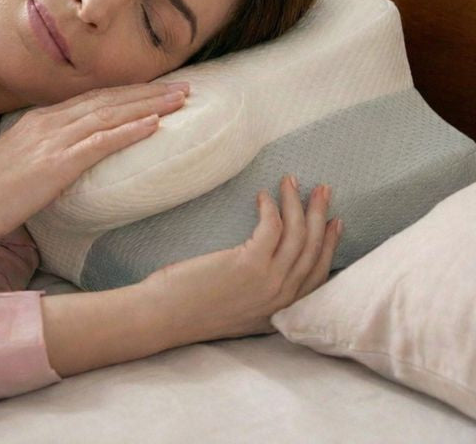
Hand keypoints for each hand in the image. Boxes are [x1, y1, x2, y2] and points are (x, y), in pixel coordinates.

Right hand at [0, 80, 191, 241]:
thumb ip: (49, 150)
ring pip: (108, 115)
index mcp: (43, 120)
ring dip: (147, 106)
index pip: (95, 99)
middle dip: (148, 93)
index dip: (129, 93)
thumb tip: (74, 155)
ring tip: (179, 100)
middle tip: (184, 87)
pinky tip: (153, 126)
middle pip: (108, 100)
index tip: (158, 90)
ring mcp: (52, 141)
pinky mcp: (54, 164)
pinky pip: (98, 143)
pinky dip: (128, 131)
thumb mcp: (23, 160)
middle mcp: (50, 122)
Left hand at [142, 174, 341, 347]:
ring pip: (297, 236)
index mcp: (281, 310)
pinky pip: (271, 228)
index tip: (334, 220)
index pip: (319, 274)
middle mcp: (281, 299)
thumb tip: (261, 263)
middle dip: (321, 215)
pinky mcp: (249, 265)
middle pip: (313, 250)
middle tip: (322, 189)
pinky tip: (263, 195)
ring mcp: (268, 283)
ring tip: (291, 181)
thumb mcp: (236, 306)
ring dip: (298, 204)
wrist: (164, 317)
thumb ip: (256, 291)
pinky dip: (271, 207)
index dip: (329, 244)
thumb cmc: (190, 307)